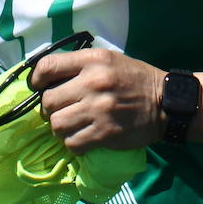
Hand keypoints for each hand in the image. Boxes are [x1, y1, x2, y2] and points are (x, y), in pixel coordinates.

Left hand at [31, 48, 165, 153]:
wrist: (166, 103)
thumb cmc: (135, 79)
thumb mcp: (109, 60)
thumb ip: (80, 66)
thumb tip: (47, 78)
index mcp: (93, 60)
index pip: (47, 66)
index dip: (36, 79)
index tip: (39, 87)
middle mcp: (93, 82)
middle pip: (48, 101)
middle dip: (50, 108)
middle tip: (61, 110)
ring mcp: (98, 109)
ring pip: (56, 125)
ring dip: (60, 128)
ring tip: (71, 125)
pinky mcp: (104, 133)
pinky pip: (72, 143)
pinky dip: (73, 143)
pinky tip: (83, 137)